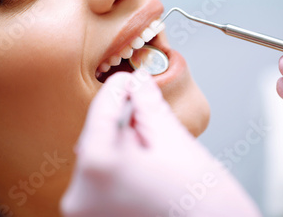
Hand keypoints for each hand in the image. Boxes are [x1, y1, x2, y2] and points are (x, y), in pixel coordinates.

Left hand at [61, 70, 260, 216]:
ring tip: (159, 156)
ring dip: (126, 149)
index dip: (118, 88)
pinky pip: (104, 185)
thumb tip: (140, 84)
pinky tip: (150, 173)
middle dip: (125, 123)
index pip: (101, 111)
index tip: (130, 78)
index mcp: (97, 168)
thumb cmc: (202, 206)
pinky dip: (123, 172)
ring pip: (103, 162)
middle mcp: (80, 196)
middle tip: (151, 115)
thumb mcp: (175, 143)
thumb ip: (150, 107)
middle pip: (100, 139)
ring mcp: (86, 214)